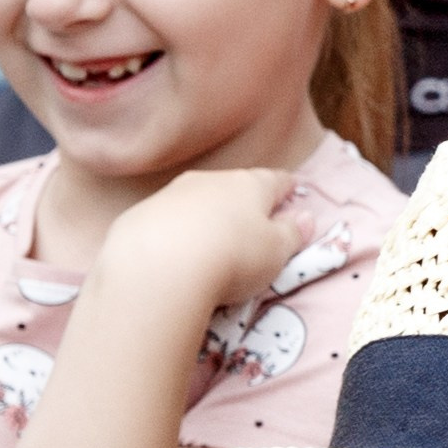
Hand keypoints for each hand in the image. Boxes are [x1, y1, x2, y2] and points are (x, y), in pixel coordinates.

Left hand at [98, 167, 321, 320]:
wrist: (159, 267)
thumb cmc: (233, 257)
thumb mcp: (276, 252)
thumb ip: (292, 233)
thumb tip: (306, 217)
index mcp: (250, 185)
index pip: (275, 180)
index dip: (286, 188)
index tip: (292, 191)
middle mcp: (210, 181)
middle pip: (234, 187)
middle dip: (244, 202)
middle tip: (252, 223)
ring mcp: (172, 194)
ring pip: (197, 201)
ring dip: (207, 216)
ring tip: (211, 243)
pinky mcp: (142, 215)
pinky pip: (167, 221)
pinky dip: (176, 233)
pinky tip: (175, 254)